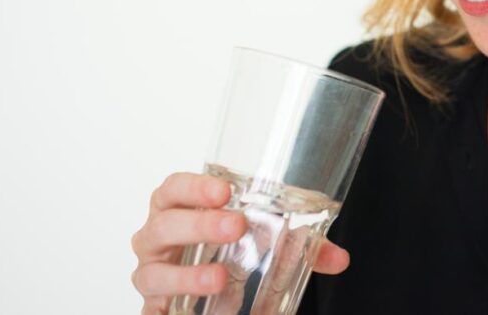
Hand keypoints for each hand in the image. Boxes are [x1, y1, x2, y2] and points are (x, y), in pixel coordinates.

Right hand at [130, 172, 350, 314]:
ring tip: (220, 278)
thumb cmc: (229, 244)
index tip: (225, 190)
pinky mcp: (154, 304)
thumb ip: (303, 244)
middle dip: (199, 224)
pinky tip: (171, 314)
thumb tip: (338, 258)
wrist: (207, 280)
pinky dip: (158, 313)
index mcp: (180, 207)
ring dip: (186, 274)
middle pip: (165, 224)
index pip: (175, 187)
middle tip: (235, 226)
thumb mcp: (266, 237)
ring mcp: (153, 271)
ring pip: (152, 270)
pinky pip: (149, 311)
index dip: (195, 186)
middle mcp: (158, 236)